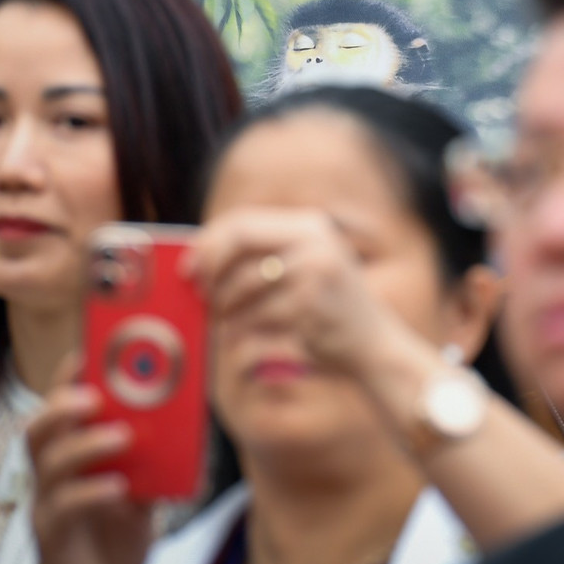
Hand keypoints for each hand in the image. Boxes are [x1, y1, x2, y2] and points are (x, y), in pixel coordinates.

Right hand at [26, 358, 153, 563]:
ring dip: (84, 444)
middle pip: (37, 432)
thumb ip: (153, 459)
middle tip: (94, 394)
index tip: (87, 350)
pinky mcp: (55, 542)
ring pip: (47, 467)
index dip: (67, 379)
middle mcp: (51, 480)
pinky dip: (90, 493)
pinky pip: (62, 511)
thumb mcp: (141, 489)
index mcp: (70, 459)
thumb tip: (186, 417)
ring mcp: (48, 510)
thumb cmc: (117, 537)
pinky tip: (119, 489)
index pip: (59, 410)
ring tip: (123, 435)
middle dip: (61, 405)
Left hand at [184, 207, 398, 381]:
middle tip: (200, 291)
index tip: (190, 265)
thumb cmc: (329, 307)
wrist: (373, 343)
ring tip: (225, 318)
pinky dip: (240, 328)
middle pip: (239, 241)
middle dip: (211, 267)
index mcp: (311, 225)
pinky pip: (254, 314)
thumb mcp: (309, 266)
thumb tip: (203, 257)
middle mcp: (314, 241)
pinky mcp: (308, 305)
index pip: (243, 220)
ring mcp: (313, 272)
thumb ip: (267, 255)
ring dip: (224, 306)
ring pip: (242, 283)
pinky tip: (243, 334)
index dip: (209, 242)